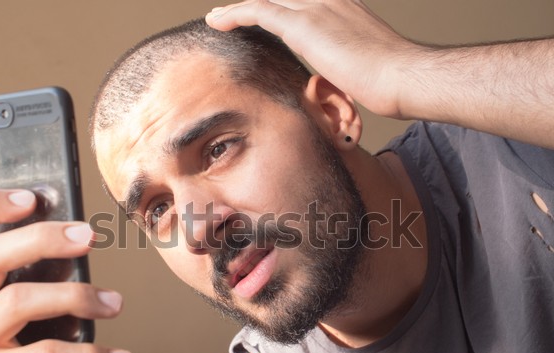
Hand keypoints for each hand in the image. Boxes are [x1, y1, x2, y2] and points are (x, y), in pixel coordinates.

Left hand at [206, 0, 421, 118]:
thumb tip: (335, 77)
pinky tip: (217, 21)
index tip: (263, 13)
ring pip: (266, 0)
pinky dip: (235, 14)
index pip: (301, 0)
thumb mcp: (362, 64)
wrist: (401, 76)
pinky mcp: (304, 24)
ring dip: (239, 8)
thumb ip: (343, 62)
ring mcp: (316, 7)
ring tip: (218, 17)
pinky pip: (259, 11)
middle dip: (257, 3)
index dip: (280, 5)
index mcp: (342, 5)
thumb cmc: (390, 79)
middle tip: (233, 13)